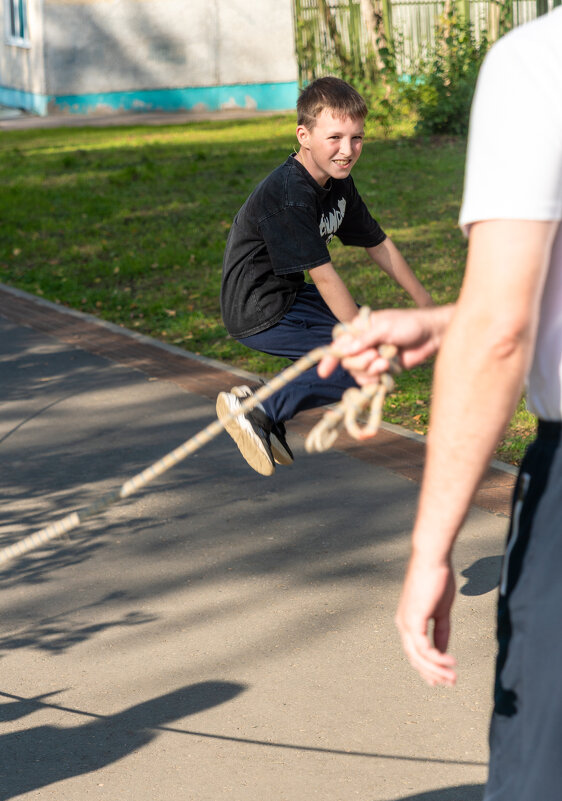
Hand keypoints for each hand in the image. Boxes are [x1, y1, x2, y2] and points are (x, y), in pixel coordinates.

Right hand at [318, 305, 453, 383]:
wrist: (431, 335)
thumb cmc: (409, 324)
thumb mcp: (385, 327)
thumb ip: (364, 340)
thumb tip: (344, 351)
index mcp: (359, 329)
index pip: (339, 344)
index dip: (330, 358)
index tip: (324, 372)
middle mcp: (363, 344)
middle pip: (347, 362)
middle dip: (360, 362)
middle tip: (375, 355)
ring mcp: (373, 358)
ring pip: (358, 373)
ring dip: (370, 371)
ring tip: (386, 362)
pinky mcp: (383, 370)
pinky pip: (371, 381)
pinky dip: (377, 378)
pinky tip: (388, 370)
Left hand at [395, 552, 456, 686]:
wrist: (433, 559)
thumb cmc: (437, 579)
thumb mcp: (441, 611)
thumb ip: (441, 631)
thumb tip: (443, 650)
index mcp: (408, 621)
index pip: (415, 652)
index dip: (428, 668)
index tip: (441, 680)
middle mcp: (403, 624)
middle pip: (415, 659)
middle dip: (432, 674)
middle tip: (450, 683)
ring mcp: (406, 622)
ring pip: (419, 657)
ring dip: (437, 670)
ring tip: (453, 677)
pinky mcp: (413, 620)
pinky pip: (424, 648)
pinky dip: (438, 658)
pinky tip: (451, 661)